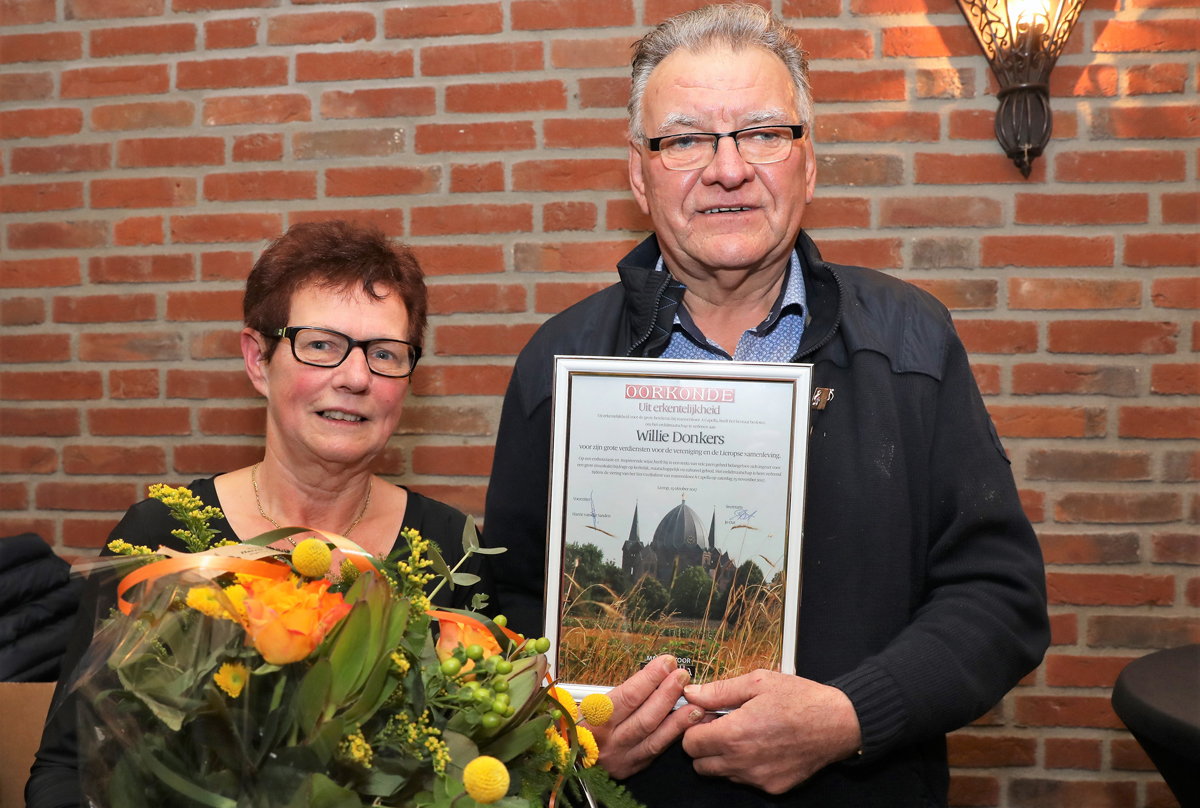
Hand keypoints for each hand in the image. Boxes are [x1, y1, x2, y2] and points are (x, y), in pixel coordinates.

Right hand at [581, 655, 703, 778]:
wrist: (566, 759)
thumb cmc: (577, 725)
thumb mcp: (587, 704)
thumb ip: (619, 693)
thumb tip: (652, 675)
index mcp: (594, 720)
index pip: (627, 696)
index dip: (650, 679)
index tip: (666, 663)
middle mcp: (608, 742)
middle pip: (645, 718)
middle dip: (667, 695)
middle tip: (682, 677)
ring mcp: (621, 758)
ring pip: (654, 738)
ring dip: (678, 720)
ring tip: (695, 705)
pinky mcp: (631, 767)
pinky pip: (656, 751)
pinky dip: (672, 736)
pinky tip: (685, 725)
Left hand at [681, 670, 861, 794]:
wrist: (839, 724)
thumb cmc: (801, 699)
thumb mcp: (758, 682)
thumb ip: (719, 690)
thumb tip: (692, 693)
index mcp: (735, 733)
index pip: (689, 743)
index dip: (694, 728)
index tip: (706, 717)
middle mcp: (743, 761)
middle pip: (700, 764)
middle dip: (704, 745)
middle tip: (722, 725)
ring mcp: (758, 778)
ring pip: (721, 774)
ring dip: (723, 757)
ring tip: (744, 734)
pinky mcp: (773, 787)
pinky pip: (745, 780)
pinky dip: (745, 766)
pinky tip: (761, 746)